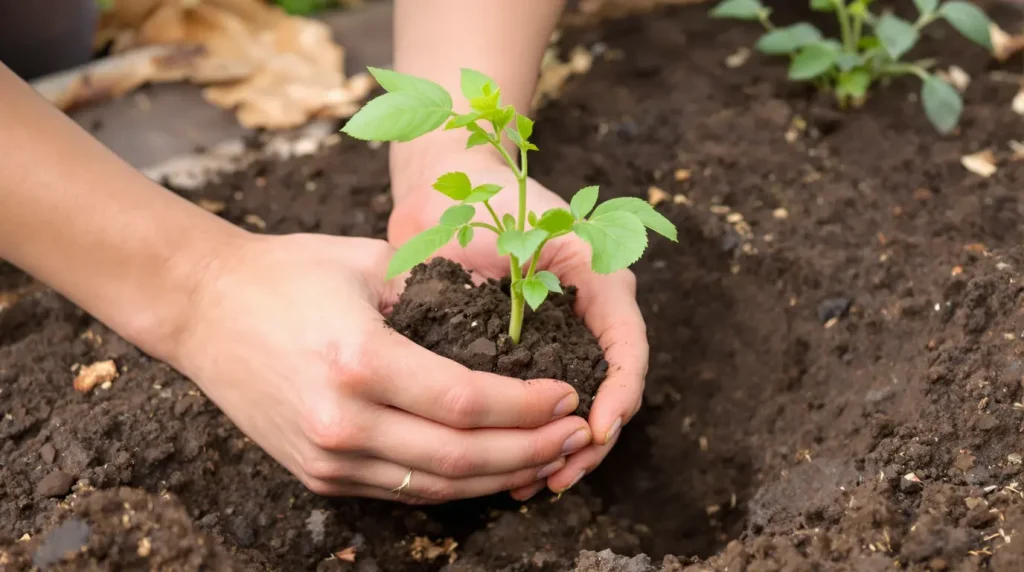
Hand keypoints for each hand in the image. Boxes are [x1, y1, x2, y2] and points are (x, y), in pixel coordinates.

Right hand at [167, 232, 592, 502]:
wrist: (202, 307)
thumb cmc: (288, 273)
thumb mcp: (370, 264)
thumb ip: (440, 292)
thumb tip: (509, 319)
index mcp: (359, 361)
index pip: (467, 402)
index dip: (527, 407)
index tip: (568, 396)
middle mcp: (341, 422)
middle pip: (461, 458)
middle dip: (530, 451)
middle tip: (575, 434)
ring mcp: (326, 458)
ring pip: (435, 486)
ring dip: (500, 478)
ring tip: (547, 458)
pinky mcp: (317, 474)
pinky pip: (403, 488)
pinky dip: (453, 485)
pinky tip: (490, 470)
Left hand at [390, 156, 648, 498]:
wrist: (446, 195)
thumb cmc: (482, 199)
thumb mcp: (519, 227)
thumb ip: (542, 271)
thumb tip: (546, 326)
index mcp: (601, 281)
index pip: (628, 351)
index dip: (618, 397)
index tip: (595, 432)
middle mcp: (590, 316)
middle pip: (610, 392)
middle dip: (589, 440)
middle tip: (558, 476)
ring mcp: (564, 338)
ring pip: (580, 408)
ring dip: (562, 449)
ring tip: (535, 483)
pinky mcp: (534, 356)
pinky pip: (545, 407)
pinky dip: (535, 439)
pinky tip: (514, 469)